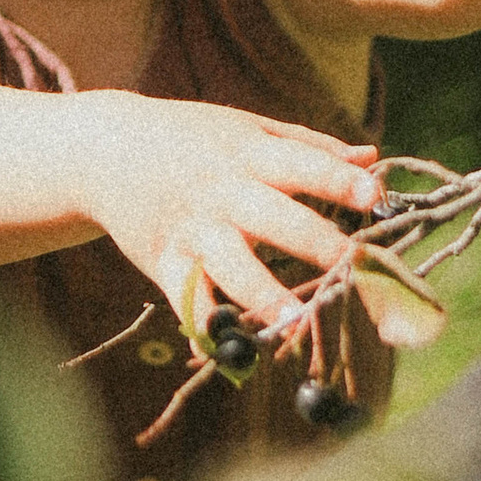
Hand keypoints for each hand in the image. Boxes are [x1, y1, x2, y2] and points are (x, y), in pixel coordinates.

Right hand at [73, 91, 385, 339]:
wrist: (106, 149)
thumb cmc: (192, 138)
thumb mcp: (247, 128)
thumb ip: (310, 146)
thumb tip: (373, 160)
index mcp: (249, 154)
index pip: (301, 166)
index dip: (338, 180)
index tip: (374, 195)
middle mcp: (223, 193)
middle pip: (274, 218)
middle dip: (314, 241)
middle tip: (353, 262)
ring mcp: (192, 231)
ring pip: (231, 266)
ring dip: (263, 294)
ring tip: (296, 319)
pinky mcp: (164, 263)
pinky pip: (189, 300)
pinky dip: (207, 328)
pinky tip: (233, 352)